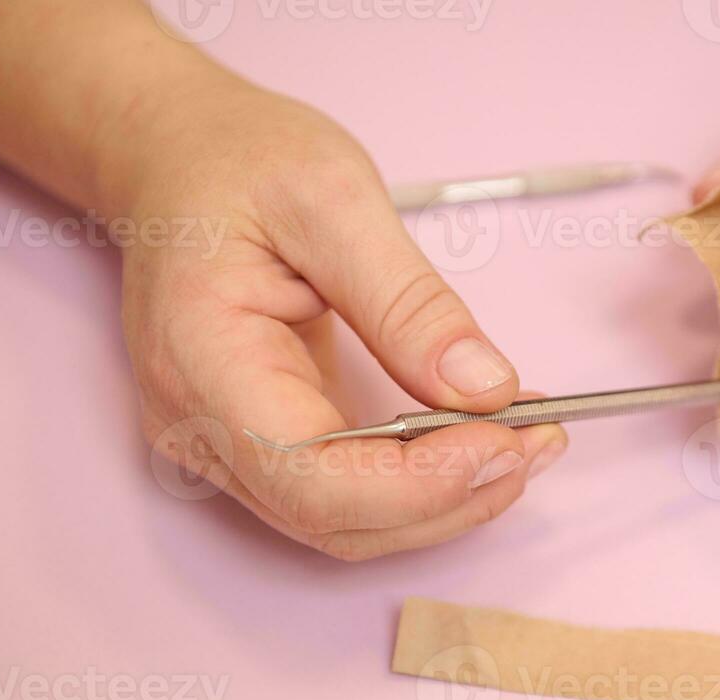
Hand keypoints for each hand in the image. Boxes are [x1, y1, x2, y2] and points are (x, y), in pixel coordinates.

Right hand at [121, 82, 565, 558]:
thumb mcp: (334, 200)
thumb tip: (484, 389)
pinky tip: (481, 438)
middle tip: (542, 440)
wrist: (177, 157)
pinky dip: (422, 478)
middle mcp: (199, 425)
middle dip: (450, 496)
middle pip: (335, 519)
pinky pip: (346, 491)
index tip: (508, 440)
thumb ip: (409, 302)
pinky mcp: (259, 443)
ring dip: (446, 498)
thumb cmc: (235, 161)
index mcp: (200, 361)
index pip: (312, 478)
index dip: (419, 484)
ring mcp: (223, 444)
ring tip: (528, 439)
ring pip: (346, 522)